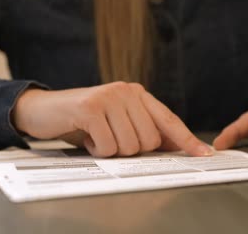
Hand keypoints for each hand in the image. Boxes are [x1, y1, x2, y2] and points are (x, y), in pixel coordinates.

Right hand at [12, 82, 212, 156]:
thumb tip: (175, 147)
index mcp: (137, 94)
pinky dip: (96, 150)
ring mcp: (108, 97)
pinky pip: (107, 146)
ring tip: (97, 136)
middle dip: (130, 149)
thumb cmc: (85, 120)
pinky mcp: (91, 108)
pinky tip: (87, 137)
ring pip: (129, 145)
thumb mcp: (117, 123)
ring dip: (111, 150)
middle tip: (111, 139)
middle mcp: (126, 92)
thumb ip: (144, 130)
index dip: (187, 139)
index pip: (168, 120)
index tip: (203, 154)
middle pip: (149, 140)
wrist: (44, 110)